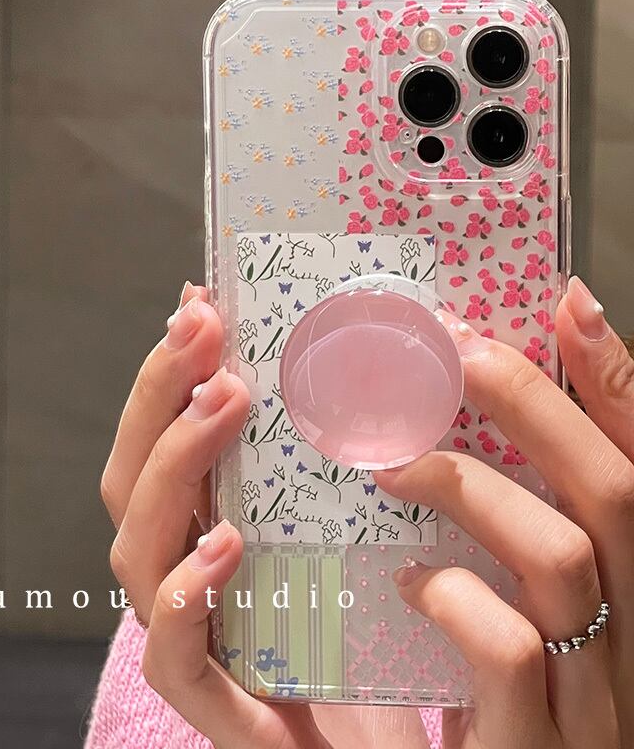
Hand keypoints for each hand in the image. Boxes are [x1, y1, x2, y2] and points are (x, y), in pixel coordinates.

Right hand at [100, 282, 431, 748]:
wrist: (366, 729)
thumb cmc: (355, 620)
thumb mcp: (339, 519)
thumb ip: (316, 451)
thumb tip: (326, 351)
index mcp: (199, 523)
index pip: (157, 438)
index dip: (168, 370)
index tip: (199, 302)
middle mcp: (178, 567)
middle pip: (134, 478)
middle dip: (162, 396)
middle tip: (204, 331)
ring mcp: (184, 632)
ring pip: (137, 550)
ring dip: (174, 467)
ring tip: (221, 403)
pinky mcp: (210, 698)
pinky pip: (172, 652)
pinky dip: (188, 593)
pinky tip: (226, 543)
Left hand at [374, 276, 632, 747]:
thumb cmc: (501, 689)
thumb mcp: (516, 597)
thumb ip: (511, 517)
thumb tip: (459, 427)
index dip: (618, 379)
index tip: (569, 301)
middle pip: (616, 491)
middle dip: (536, 404)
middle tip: (456, 350)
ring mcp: (596, 692)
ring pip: (563, 557)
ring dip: (471, 490)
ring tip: (394, 465)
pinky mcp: (536, 741)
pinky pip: (505, 645)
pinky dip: (448, 594)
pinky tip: (406, 583)